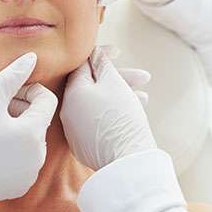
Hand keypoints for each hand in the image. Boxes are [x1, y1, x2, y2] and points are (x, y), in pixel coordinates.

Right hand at [0, 53, 57, 211]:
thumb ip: (13, 76)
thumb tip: (32, 56)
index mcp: (33, 134)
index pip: (47, 100)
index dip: (27, 91)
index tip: (4, 95)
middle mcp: (38, 157)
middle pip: (38, 120)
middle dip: (20, 110)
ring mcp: (30, 174)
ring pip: (30, 140)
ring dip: (15, 130)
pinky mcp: (19, 187)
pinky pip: (24, 161)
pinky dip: (11, 151)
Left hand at [61, 46, 155, 170]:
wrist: (127, 160)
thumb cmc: (121, 116)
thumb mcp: (114, 83)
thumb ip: (102, 63)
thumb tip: (94, 52)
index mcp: (70, 93)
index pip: (81, 66)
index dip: (100, 55)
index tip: (118, 51)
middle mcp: (66, 111)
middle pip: (91, 86)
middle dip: (118, 79)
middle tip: (143, 77)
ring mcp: (73, 130)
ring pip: (96, 104)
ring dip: (119, 96)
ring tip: (144, 97)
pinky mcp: (82, 145)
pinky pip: (96, 121)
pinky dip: (112, 113)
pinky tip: (132, 112)